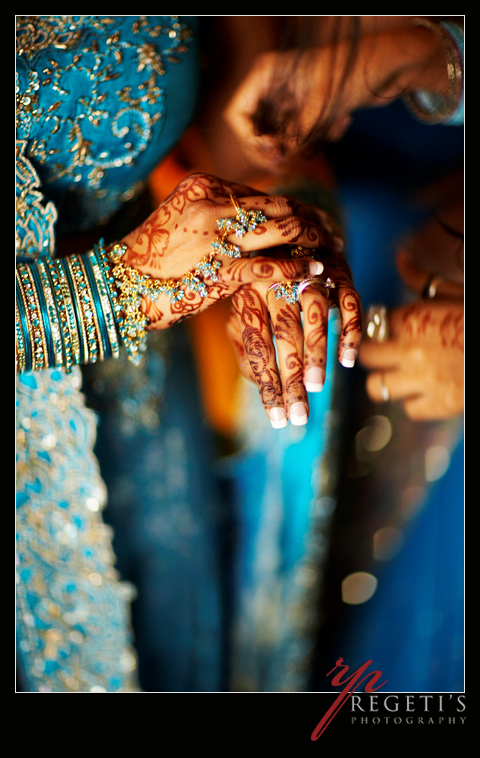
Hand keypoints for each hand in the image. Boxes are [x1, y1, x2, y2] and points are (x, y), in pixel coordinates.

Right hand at [120, 173, 338, 328]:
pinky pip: (269, 265)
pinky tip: (314, 272)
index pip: (264, 195)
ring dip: (314, 240)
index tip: (319, 222)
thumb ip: (218, 219)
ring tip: (333, 252)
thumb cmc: (151, 262)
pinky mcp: (217, 268)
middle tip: (336, 237)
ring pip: (282, 228)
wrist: (118, 286)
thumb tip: (256, 227)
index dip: (297, 209)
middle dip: (314, 221)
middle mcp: (213, 202)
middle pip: (280, 206)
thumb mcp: (184, 225)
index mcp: (204, 186)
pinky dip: (296, 268)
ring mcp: (216, 234)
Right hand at [224, 24, 450, 170]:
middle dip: (274, 150)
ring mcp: (289, 99)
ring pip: (280, 138)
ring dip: (304, 143)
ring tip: (330, 130)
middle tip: (286, 167)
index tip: (271, 153)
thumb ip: (292, 137)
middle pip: (254, 131)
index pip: (237, 114)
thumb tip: (276, 160)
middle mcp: (273, 86)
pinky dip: (320, 136)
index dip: (248, 139)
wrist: (387, 66)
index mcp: (266, 75)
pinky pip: (301, 136)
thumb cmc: (350, 76)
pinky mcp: (307, 110)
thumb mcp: (318, 110)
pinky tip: (342, 123)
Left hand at [227, 244, 361, 428]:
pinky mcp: (339, 269)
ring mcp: (308, 273)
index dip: (268, 384)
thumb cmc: (261, 279)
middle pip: (283, 334)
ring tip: (315, 386)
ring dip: (316, 353)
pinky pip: (348, 301)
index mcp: (248, 294)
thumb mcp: (244, 307)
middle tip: (299, 415)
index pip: (257, 346)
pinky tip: (348, 359)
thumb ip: (245, 343)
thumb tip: (257, 382)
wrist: (287, 228)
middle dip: (291, 378)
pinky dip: (350, 329)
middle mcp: (276, 281)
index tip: (278, 419)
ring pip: (313, 315)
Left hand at [360, 254, 463, 419]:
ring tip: (399, 376)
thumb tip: (401, 258)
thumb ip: (421, 279)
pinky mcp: (439, 404)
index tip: (384, 328)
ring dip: (386, 382)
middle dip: (373, 354)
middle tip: (385, 353)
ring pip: (377, 387)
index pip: (372, 322)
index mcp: (413, 318)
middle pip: (366, 356)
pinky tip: (425, 391)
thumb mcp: (453, 291)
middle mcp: (411, 349)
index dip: (378, 325)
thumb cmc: (477, 316)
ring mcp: (423, 379)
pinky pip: (409, 409)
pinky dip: (415, 402)